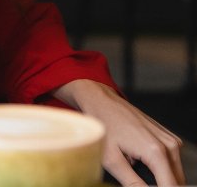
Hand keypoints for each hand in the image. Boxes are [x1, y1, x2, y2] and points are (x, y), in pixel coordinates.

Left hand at [51, 79, 185, 184]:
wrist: (101, 101)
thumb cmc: (103, 125)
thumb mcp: (111, 159)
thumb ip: (132, 182)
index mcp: (155, 151)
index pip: (171, 186)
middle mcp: (169, 145)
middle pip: (176, 181)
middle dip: (161, 186)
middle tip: (138, 181)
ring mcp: (171, 140)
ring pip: (175, 173)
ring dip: (161, 178)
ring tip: (135, 167)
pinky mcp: (169, 139)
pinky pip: (171, 162)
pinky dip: (160, 168)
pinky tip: (139, 159)